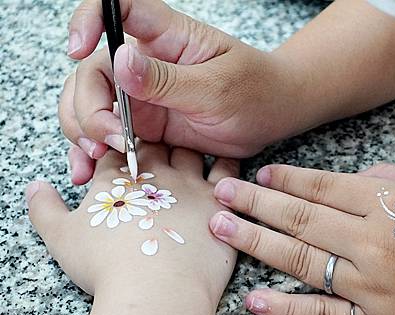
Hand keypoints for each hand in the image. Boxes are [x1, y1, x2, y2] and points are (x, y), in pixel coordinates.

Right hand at [26, 143, 238, 306]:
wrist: (156, 289)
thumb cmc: (108, 267)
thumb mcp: (61, 238)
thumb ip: (44, 208)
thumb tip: (34, 187)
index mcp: (117, 177)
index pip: (116, 149)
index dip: (116, 151)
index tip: (120, 159)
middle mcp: (154, 172)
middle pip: (154, 145)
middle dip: (153, 147)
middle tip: (156, 159)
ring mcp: (188, 184)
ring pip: (189, 152)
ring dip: (188, 152)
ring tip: (189, 159)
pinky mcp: (218, 200)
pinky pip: (228, 169)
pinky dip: (227, 164)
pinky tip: (225, 170)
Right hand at [60, 0, 302, 184]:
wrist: (272, 117)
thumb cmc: (255, 90)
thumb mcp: (217, 88)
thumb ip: (168, 80)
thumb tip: (119, 61)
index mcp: (166, 38)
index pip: (117, 8)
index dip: (89, 20)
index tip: (78, 50)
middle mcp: (146, 63)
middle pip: (92, 72)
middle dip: (88, 107)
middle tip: (111, 140)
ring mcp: (142, 96)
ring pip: (91, 105)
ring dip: (84, 131)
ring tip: (97, 160)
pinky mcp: (146, 126)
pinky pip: (109, 135)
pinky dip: (95, 152)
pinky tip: (90, 173)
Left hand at [206, 163, 394, 314]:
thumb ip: (390, 177)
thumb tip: (348, 179)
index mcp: (390, 205)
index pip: (324, 186)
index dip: (287, 178)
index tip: (260, 172)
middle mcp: (372, 244)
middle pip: (300, 218)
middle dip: (255, 202)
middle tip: (221, 190)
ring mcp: (367, 287)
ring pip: (298, 261)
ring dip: (254, 242)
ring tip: (220, 227)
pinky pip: (318, 314)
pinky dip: (283, 308)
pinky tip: (253, 298)